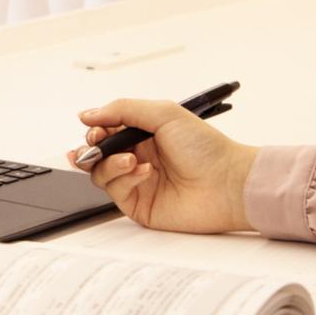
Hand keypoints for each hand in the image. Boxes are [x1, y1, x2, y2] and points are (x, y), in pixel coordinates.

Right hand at [67, 98, 256, 233]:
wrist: (227, 183)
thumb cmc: (206, 148)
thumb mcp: (164, 113)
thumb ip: (123, 109)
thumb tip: (88, 114)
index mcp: (144, 134)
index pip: (106, 130)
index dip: (95, 129)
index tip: (92, 126)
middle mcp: (139, 157)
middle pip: (97, 153)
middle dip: (91, 147)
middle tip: (97, 142)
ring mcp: (138, 182)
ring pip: (100, 173)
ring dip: (109, 163)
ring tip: (129, 160)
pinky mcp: (139, 205)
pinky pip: (115, 191)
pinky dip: (124, 178)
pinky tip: (143, 172)